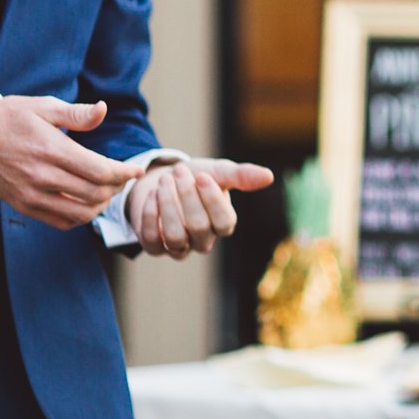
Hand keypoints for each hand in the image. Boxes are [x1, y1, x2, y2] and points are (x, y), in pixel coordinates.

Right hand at [0, 97, 140, 230]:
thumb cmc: (10, 118)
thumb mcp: (43, 107)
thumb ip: (76, 113)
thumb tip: (104, 109)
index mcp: (52, 150)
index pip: (100, 171)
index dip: (124, 173)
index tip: (136, 170)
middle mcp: (43, 176)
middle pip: (95, 193)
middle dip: (117, 187)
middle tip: (124, 178)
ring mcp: (32, 195)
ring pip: (81, 212)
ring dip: (101, 205)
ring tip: (108, 192)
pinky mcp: (24, 206)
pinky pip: (61, 221)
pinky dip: (80, 216)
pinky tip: (87, 203)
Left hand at [127, 158, 273, 258]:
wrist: (163, 180)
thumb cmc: (196, 178)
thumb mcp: (218, 172)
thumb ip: (241, 176)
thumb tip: (269, 176)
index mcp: (222, 224)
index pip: (224, 223)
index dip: (213, 201)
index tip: (202, 175)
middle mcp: (202, 240)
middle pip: (198, 228)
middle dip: (187, 197)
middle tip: (178, 172)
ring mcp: (178, 247)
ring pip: (175, 237)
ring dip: (168, 206)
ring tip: (164, 181)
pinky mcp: (155, 246)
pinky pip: (151, 239)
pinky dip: (149, 214)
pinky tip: (151, 193)